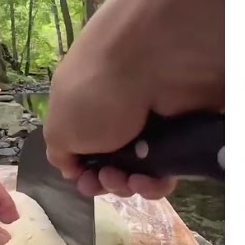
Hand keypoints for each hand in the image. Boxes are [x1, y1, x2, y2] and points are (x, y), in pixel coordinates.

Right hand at [44, 0, 225, 199]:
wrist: (153, 60)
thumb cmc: (96, 91)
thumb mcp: (60, 125)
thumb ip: (61, 152)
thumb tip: (73, 169)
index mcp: (87, 105)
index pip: (86, 149)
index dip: (84, 171)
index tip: (85, 180)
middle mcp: (120, 114)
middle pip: (115, 164)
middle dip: (108, 181)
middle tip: (108, 177)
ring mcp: (154, 124)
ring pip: (143, 171)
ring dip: (132, 185)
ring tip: (129, 179)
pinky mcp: (185, 132)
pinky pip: (172, 169)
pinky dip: (158, 182)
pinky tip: (150, 180)